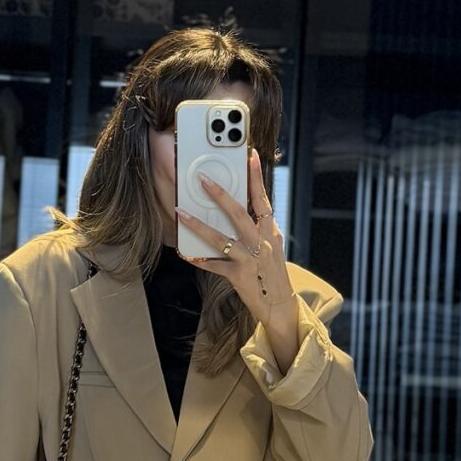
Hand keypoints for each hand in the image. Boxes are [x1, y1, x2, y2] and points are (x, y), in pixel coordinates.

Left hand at [175, 147, 301, 371]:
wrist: (279, 304)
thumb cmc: (272, 272)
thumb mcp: (272, 245)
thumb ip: (259, 226)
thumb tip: (243, 207)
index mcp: (270, 232)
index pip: (263, 199)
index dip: (256, 177)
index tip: (249, 156)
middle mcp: (261, 243)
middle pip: (240, 214)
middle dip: (221, 195)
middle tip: (203, 179)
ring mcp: (249, 260)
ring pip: (222, 238)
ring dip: (199, 225)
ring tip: (181, 212)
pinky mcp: (238, 276)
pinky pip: (214, 265)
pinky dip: (199, 259)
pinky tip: (186, 253)